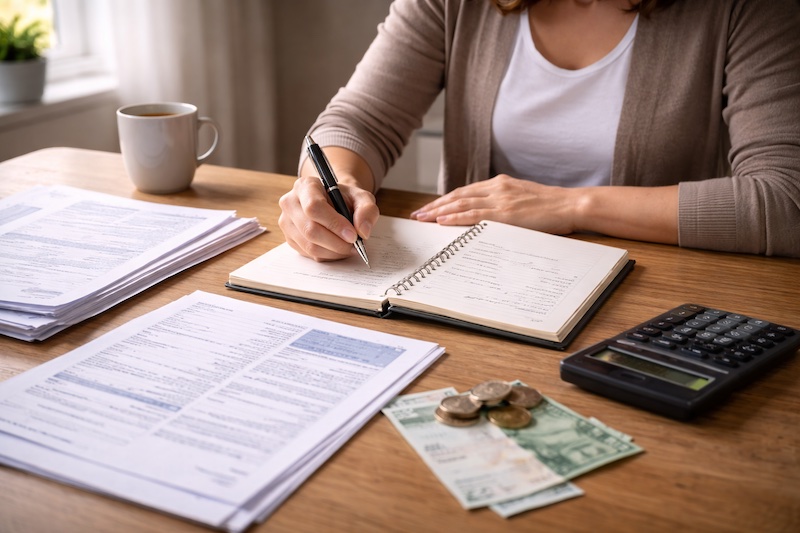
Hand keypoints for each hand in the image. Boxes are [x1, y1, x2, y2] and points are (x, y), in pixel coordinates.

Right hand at [278, 175, 379, 261]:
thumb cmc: (345, 199)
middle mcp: (290, 203)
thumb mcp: (362, 198)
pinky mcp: (290, 239)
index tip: (353, 235)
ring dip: (334, 252)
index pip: (314, 207)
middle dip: (336, 243)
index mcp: (305, 186)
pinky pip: (309, 254)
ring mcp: (287, 222)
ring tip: (349, 247)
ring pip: (309, 246)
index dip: (334, 224)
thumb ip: (367, 210)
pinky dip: (328, 255)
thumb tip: (363, 231)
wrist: (334, 203)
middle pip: (310, 229)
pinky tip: (338, 248)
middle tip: (354, 245)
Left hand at [410, 174, 579, 234]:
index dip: (445, 200)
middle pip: (458, 196)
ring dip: (439, 212)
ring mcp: (500, 200)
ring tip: (423, 219)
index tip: (430, 208)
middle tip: (418, 215)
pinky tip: (442, 221)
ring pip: (461, 204)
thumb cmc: (551, 205)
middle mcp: (497, 188)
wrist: (571, 205)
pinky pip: (474, 215)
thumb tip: (489, 214)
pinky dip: (455, 217)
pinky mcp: (505, 213)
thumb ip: (505, 202)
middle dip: (435, 206)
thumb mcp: (524, 198)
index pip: (465, 191)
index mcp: (501, 184)